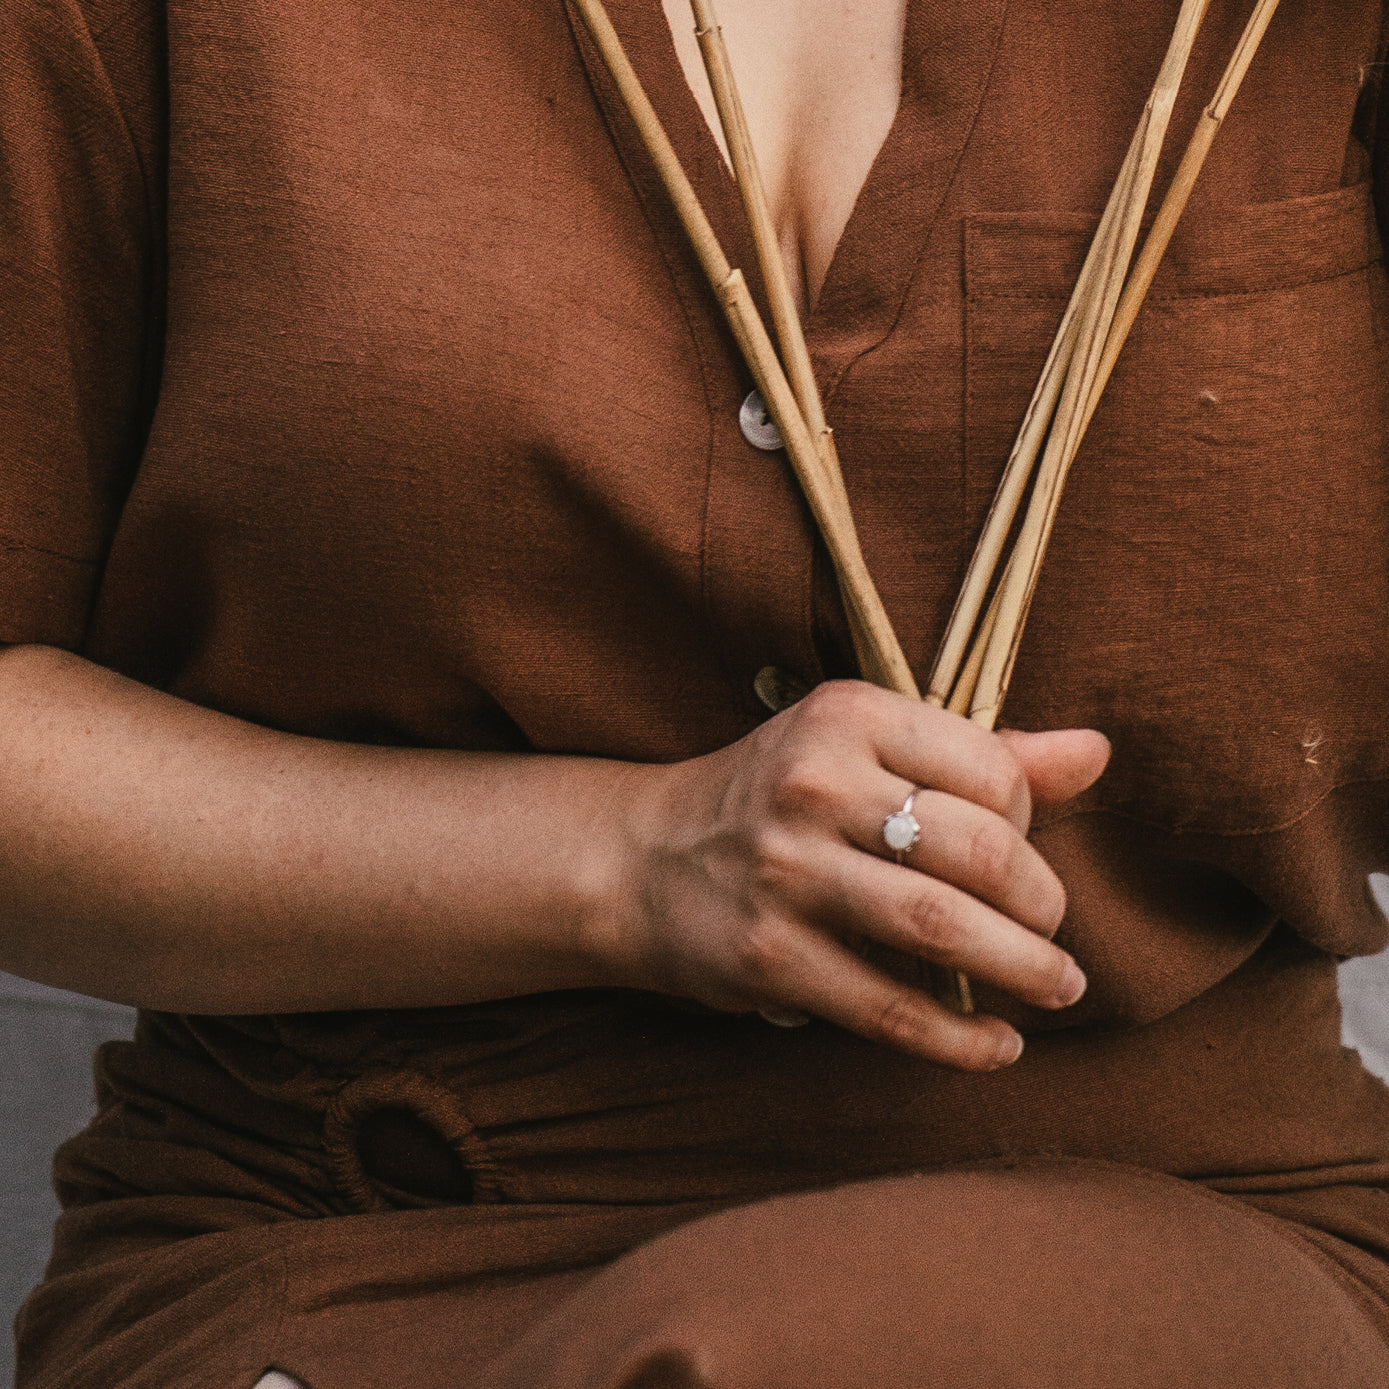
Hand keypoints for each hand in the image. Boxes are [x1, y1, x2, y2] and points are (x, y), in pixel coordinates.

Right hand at [606, 680, 1109, 1069]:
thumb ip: (979, 752)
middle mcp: (813, 783)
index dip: (1029, 824)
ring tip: (1058, 988)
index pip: (992, 771)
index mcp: (847, 716)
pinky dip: (959, 1039)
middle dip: (1042, 905)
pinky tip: (997, 1046)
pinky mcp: (768, 954)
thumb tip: (1095, 753)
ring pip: (942, 928)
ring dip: (1024, 971)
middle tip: (1053, 934)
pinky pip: (889, 1009)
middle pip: (978, 851)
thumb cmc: (776, 796)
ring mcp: (786, 871)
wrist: (645, 858)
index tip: (1019, 856)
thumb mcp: (863, 749)